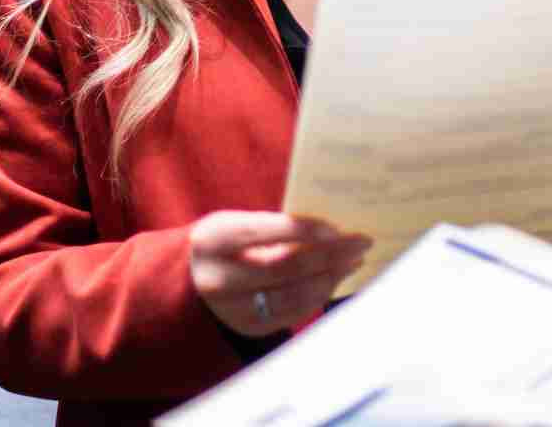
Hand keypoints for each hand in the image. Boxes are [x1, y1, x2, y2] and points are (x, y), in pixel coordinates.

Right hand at [188, 211, 372, 336]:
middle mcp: (219, 277)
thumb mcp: (237, 224)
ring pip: (295, 294)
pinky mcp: (250, 327)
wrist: (190, 280)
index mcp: (214, 239)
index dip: (306, 229)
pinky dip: (320, 293)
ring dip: (332, 276)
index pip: (267, 231)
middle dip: (330, 254)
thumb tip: (331, 228)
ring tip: (354, 259)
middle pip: (286, 267)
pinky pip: (294, 312)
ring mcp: (234, 308)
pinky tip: (335, 277)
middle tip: (360, 241)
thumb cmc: (226, 242)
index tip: (338, 227)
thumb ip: (274, 226)